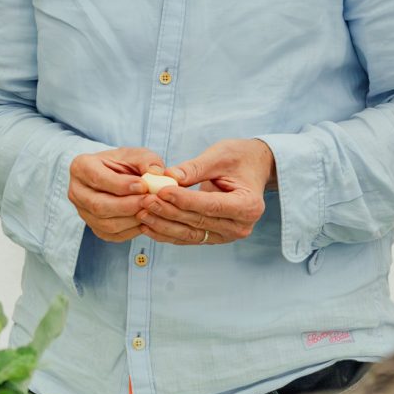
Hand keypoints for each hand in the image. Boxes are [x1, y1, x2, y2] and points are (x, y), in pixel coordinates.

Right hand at [69, 147, 166, 241]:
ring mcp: (82, 211)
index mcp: (81, 166)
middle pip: (98, 205)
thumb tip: (156, 172)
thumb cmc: (125, 164)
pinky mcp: (92, 226)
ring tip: (150, 211)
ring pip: (104, 224)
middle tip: (150, 202)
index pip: (97, 178)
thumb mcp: (136, 155)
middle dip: (127, 206)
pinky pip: (110, 235)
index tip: (143, 186)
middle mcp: (76, 190)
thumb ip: (147, 160)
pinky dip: (130, 232)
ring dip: (131, 220)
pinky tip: (144, 221)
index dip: (121, 185)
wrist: (117, 176)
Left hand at [141, 138, 273, 245]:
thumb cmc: (239, 158)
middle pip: (198, 221)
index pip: (211, 205)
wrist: (252, 168)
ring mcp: (227, 234)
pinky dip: (167, 232)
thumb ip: (194, 168)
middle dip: (169, 212)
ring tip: (141, 213)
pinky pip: (188, 237)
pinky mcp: (214, 236)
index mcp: (248, 205)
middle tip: (145, 201)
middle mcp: (241, 225)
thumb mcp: (219, 156)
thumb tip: (168, 176)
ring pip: (190, 233)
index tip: (161, 191)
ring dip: (164, 225)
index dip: (184, 200)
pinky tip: (147, 226)